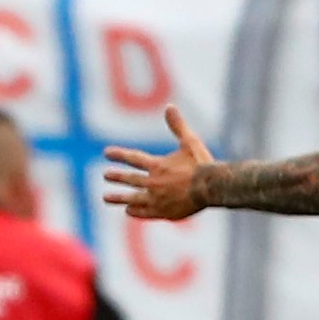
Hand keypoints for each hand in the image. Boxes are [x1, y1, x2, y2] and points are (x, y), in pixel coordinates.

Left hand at [102, 105, 213, 219]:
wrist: (212, 188)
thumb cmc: (202, 164)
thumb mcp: (190, 142)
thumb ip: (178, 126)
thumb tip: (169, 107)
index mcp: (158, 166)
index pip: (133, 159)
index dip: (119, 155)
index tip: (106, 153)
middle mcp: (153, 183)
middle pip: (130, 179)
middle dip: (116, 176)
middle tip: (106, 175)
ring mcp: (157, 199)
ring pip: (132, 198)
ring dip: (118, 197)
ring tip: (105, 197)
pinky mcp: (164, 212)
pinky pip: (145, 212)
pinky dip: (135, 211)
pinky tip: (128, 210)